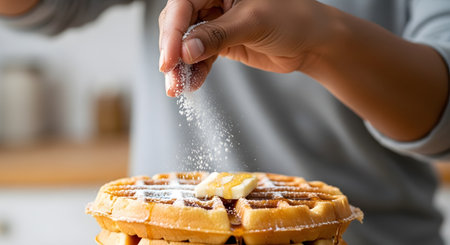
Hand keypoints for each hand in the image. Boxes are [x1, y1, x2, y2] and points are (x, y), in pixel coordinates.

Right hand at [159, 0, 335, 96]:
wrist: (312, 41)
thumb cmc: (292, 19)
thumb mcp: (253, 23)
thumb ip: (217, 36)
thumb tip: (184, 51)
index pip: (183, 4)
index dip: (173, 32)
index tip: (169, 59)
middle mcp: (214, 0)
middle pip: (179, 23)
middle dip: (173, 51)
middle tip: (170, 75)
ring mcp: (216, 22)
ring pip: (187, 43)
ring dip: (181, 66)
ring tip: (177, 87)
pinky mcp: (222, 42)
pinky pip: (201, 56)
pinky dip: (195, 71)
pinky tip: (192, 83)